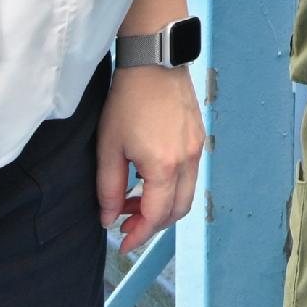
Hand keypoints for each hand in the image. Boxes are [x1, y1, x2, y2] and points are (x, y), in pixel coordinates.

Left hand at [98, 63, 205, 252]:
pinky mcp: (199, 138)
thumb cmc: (127, 101)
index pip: (156, 216)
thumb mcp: (108, 147)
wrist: (154, 63)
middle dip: (151, 224)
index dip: (138, 234)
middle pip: (177, 211)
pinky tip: (148, 177)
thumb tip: (108, 217)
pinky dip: (171, 187)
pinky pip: (190, 175)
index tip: (122, 243)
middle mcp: (188, 161)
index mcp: (165, 166)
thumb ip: (108, 188)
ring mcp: (198, 149)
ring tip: (133, 198)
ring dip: (162, 206)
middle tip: (125, 222)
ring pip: (186, 194)